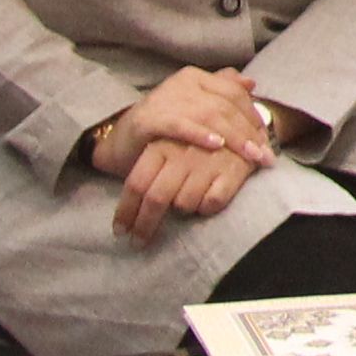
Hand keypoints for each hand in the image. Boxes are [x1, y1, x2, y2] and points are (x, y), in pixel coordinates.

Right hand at [89, 67, 276, 182]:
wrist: (121, 141)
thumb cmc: (163, 128)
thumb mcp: (195, 108)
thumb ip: (221, 93)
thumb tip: (250, 84)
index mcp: (196, 78)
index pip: (234, 93)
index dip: (254, 117)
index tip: (269, 141)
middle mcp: (183, 83)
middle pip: (226, 104)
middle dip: (249, 131)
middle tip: (265, 155)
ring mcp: (166, 98)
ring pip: (209, 114)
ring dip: (234, 136)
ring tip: (251, 154)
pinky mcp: (150, 118)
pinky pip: (180, 125)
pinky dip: (200, 134)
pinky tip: (217, 145)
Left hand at [111, 135, 257, 245]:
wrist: (239, 113)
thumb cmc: (191, 136)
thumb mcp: (162, 140)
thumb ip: (143, 167)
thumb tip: (115, 190)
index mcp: (161, 145)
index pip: (136, 184)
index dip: (125, 212)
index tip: (120, 231)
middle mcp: (182, 153)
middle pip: (156, 199)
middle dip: (144, 226)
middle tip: (138, 242)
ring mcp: (208, 161)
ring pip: (185, 204)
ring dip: (182, 209)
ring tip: (185, 202)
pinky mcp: (234, 169)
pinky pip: (212, 203)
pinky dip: (207, 206)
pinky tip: (206, 198)